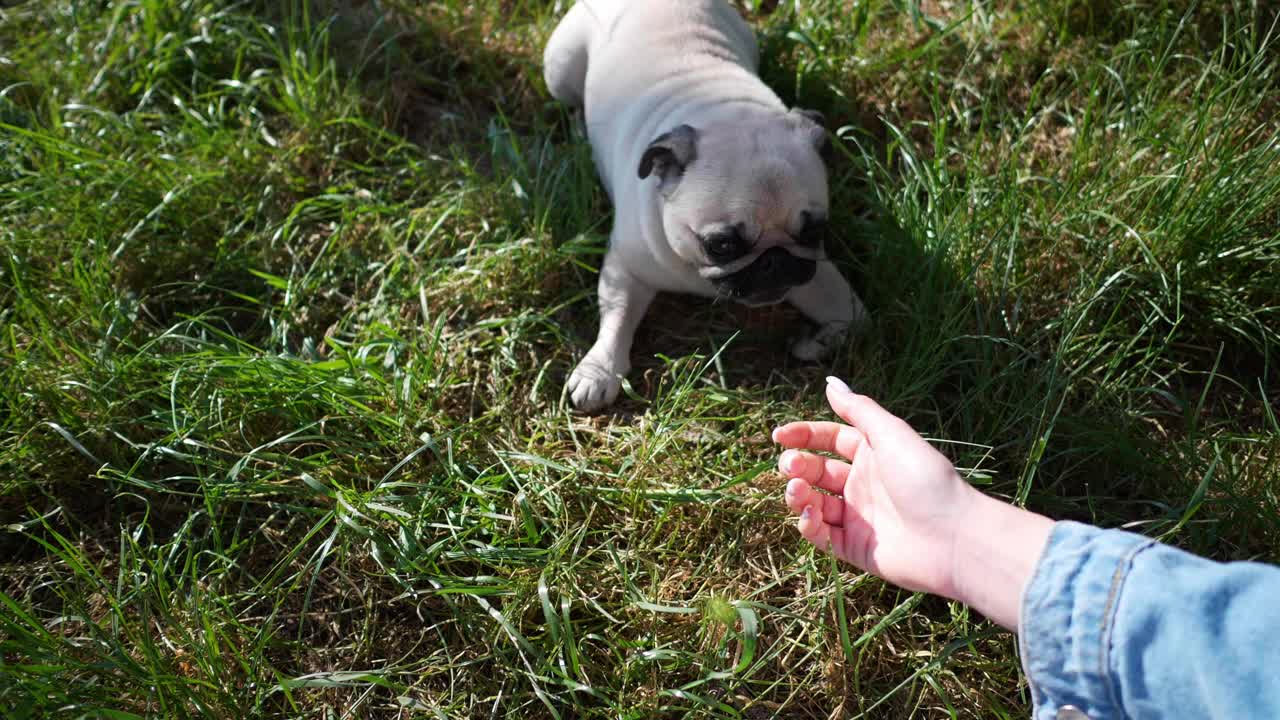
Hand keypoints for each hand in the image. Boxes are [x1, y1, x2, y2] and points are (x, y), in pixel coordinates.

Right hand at [773, 377, 977, 598]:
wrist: (954, 538)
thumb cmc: (926, 480)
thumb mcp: (891, 436)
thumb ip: (858, 410)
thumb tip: (830, 382)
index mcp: (873, 455)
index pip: (829, 440)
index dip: (803, 435)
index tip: (779, 436)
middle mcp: (863, 485)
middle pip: (816, 471)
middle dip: (796, 465)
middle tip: (788, 466)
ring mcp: (858, 518)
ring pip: (813, 503)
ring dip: (797, 494)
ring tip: (796, 490)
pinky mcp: (855, 549)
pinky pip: (821, 535)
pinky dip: (808, 524)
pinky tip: (810, 514)